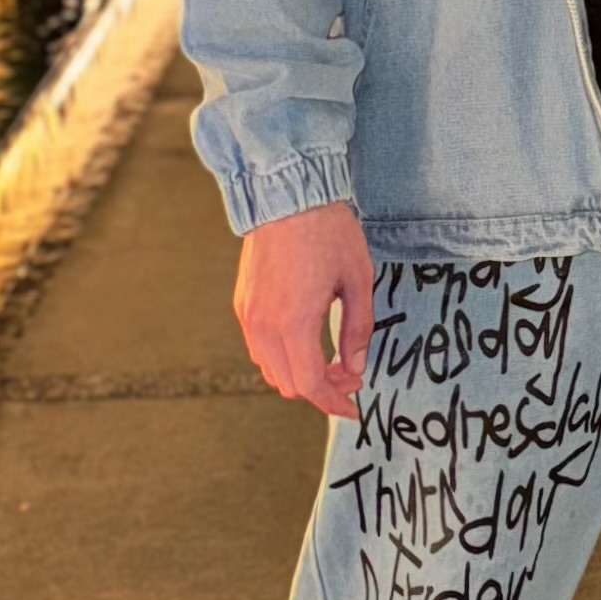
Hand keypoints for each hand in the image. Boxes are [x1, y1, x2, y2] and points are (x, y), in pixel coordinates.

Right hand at [233, 201, 373, 417]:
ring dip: (299, 374)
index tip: (354, 406)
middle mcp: (263, 325)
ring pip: (269, 368)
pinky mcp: (242, 303)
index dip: (334, 402)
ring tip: (330, 360)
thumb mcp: (358, 281)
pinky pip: (259, 347)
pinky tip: (305, 341)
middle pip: (288, 383)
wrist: (287, 194)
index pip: (310, 384)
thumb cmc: (328, 231)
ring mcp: (248, 314)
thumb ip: (357, 330)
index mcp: (293, 323)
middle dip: (320, 389)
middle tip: (349, 376)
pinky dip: (281, 356)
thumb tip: (355, 367)